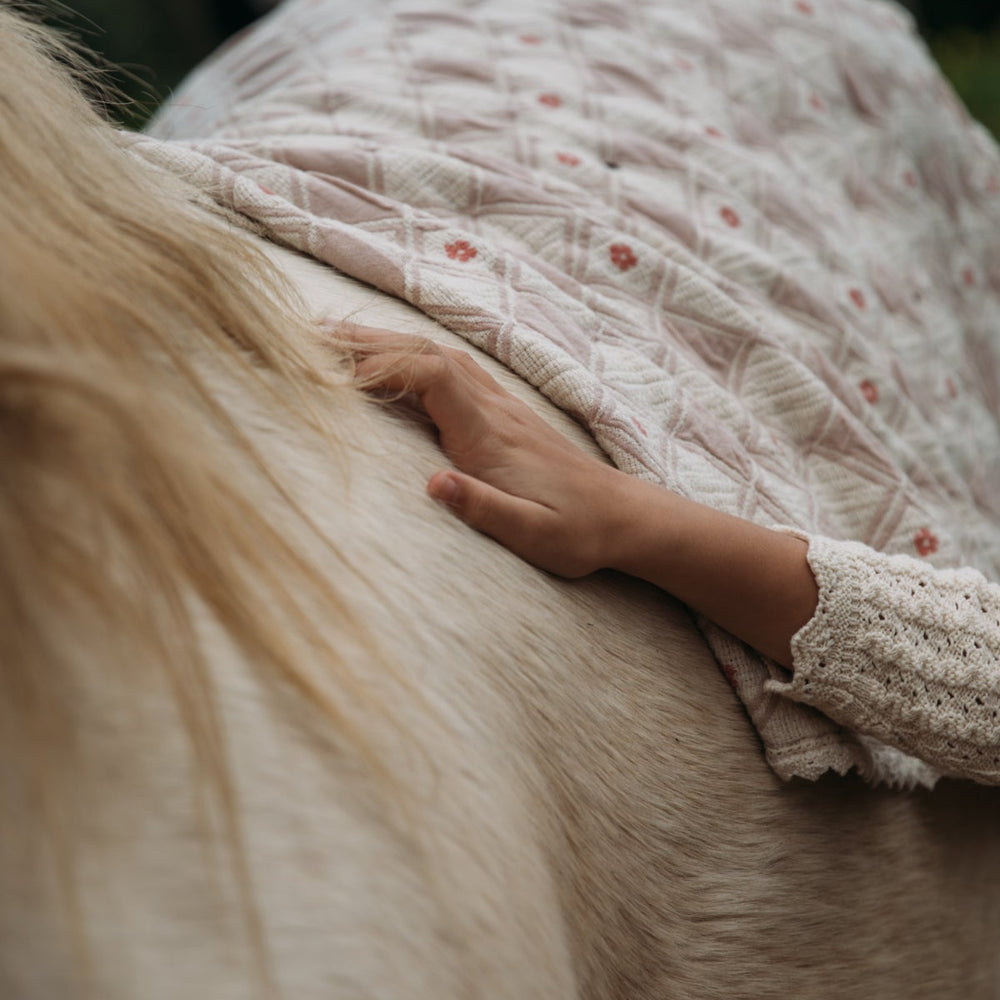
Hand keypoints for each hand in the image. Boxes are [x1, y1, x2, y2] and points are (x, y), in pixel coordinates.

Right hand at [338, 324, 628, 576]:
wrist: (621, 515)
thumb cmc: (577, 530)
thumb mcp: (534, 535)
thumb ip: (485, 509)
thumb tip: (433, 485)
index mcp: (491, 430)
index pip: (430, 375)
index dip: (379, 366)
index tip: (328, 370)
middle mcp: (491, 405)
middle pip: (422, 352)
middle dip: (363, 340)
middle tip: (303, 334)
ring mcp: (495, 403)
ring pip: (430, 354)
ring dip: (380, 342)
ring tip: (326, 339)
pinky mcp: (496, 411)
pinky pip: (443, 368)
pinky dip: (404, 355)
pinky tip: (383, 359)